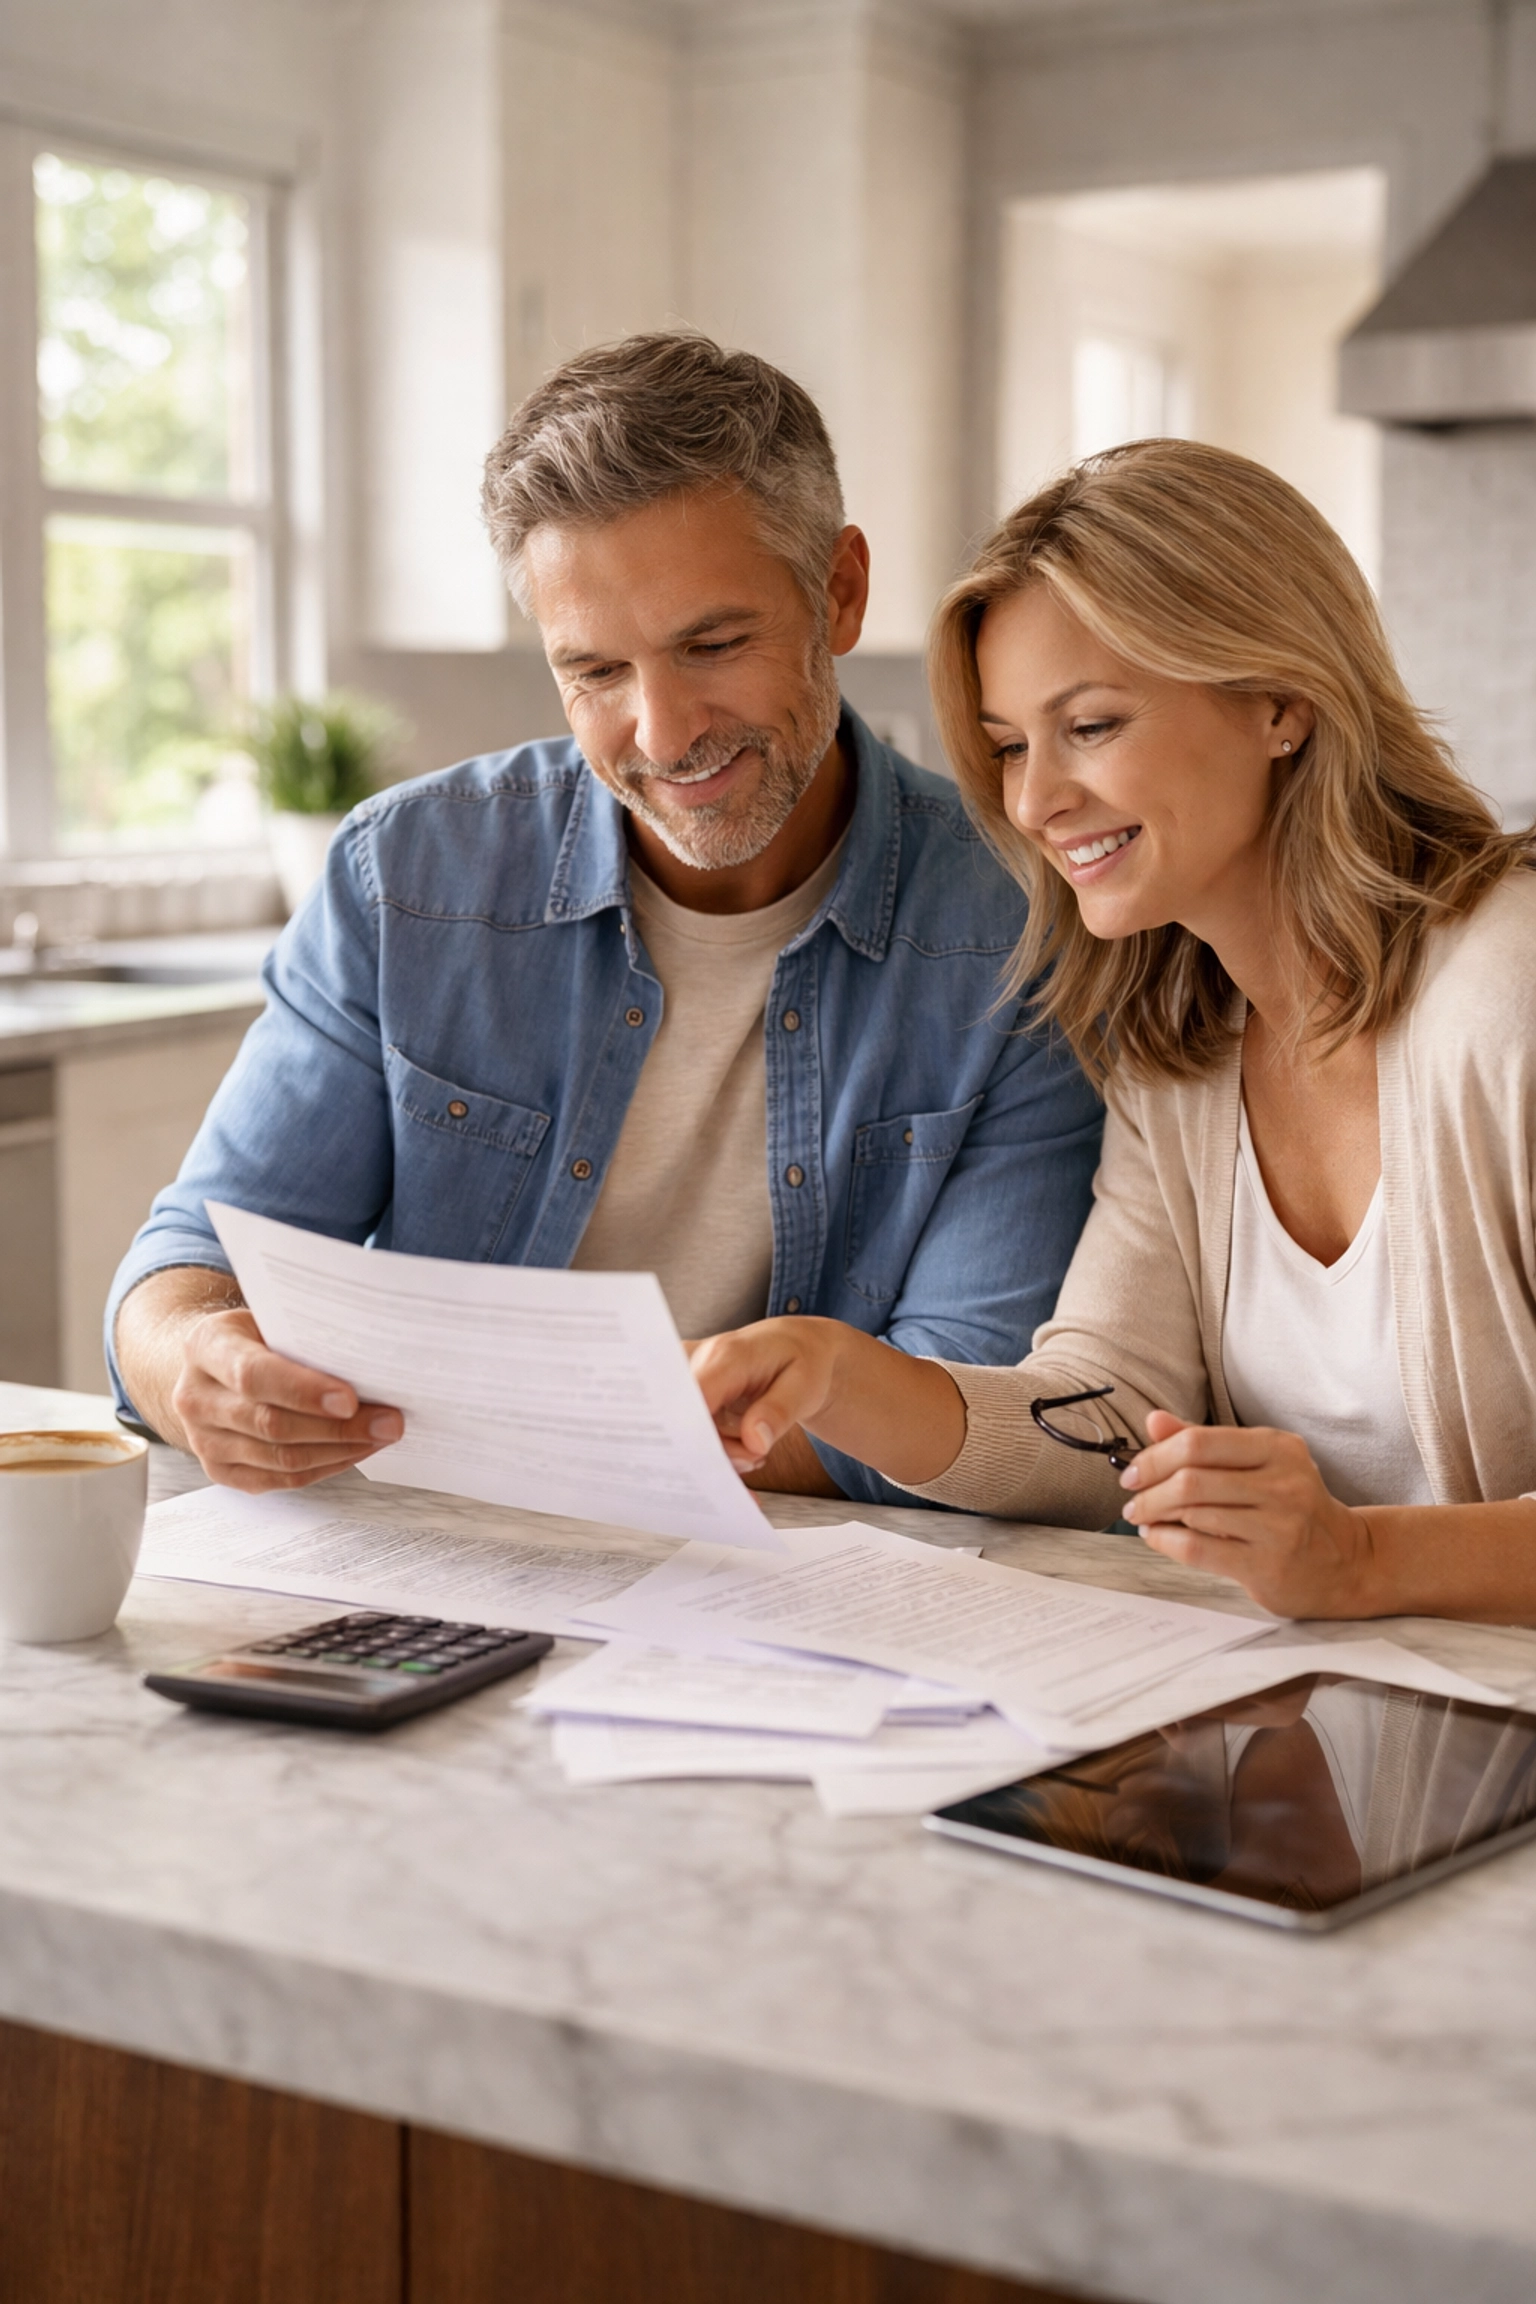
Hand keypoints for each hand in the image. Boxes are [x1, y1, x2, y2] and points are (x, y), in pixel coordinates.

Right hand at [168, 1307, 402, 1492]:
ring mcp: (203, 1440)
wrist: (208, 1366)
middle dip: (339, 1427)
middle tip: (390, 1422)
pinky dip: (325, 1467)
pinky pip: (280, 1479)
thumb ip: (303, 1336)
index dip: (303, 1391)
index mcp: (205, 1347)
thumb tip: (371, 1360)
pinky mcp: (220, 1471)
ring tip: (381, 1435)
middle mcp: (195, 1397)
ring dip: (340, 1450)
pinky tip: (355, 1451)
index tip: (351, 1399)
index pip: (253, 1375)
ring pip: (280, 1458)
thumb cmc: (252, 1337)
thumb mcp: (268, 1318)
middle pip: (271, 1424)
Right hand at [689, 1316, 965, 1489]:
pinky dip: (717, 1458)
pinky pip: (697, 1437)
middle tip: (750, 1464)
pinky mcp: (701, 1406)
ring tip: (759, 1457)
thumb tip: (754, 1443)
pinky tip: (749, 1464)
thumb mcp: (808, 1381)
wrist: (817, 1351)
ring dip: (716, 1458)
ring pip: (686, 1434)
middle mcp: (701, 1366)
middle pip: (678, 1418)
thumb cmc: (813, 1360)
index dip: (686, 1428)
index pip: (688, 1394)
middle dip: (701, 1452)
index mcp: (725, 1355)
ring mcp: (698, 1387)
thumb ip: (777, 1410)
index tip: (702, 1462)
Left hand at [1119, 1410, 1377, 1617]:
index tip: (1133, 1472)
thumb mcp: (1258, 1464)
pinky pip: (1198, 1549)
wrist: (1345, 1562)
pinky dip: (1166, 1542)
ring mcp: (1280, 1526)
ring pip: (1193, 1513)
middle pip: (1191, 1478)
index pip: (1199, 1441)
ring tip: (1144, 1518)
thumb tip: (1153, 1421)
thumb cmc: (1291, 1507)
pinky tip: (1158, 1537)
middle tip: (1132, 1501)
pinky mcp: (1268, 1565)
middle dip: (1149, 1490)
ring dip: (1156, 1516)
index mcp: (1278, 1447)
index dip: (1155, 1456)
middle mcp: (1285, 1482)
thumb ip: (1205, 1442)